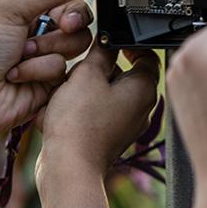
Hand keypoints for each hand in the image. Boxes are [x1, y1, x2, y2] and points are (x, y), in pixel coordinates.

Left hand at [0, 0, 95, 142]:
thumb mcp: (12, 10)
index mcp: (33, 7)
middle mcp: (46, 29)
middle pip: (82, 16)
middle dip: (69, 19)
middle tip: (58, 24)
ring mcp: (52, 55)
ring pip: (78, 42)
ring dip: (48, 48)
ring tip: (22, 55)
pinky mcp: (56, 81)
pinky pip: (66, 68)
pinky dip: (41, 70)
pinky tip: (19, 76)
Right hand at [35, 45, 160, 207]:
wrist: (68, 168)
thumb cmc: (80, 124)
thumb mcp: (86, 75)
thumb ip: (100, 52)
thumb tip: (108, 40)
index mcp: (144, 89)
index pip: (146, 55)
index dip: (125, 43)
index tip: (107, 39)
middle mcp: (140, 108)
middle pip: (122, 73)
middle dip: (97, 67)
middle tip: (79, 68)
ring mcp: (124, 124)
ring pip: (105, 92)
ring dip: (83, 87)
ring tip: (65, 92)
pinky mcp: (107, 136)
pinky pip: (94, 111)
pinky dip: (78, 107)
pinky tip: (60, 111)